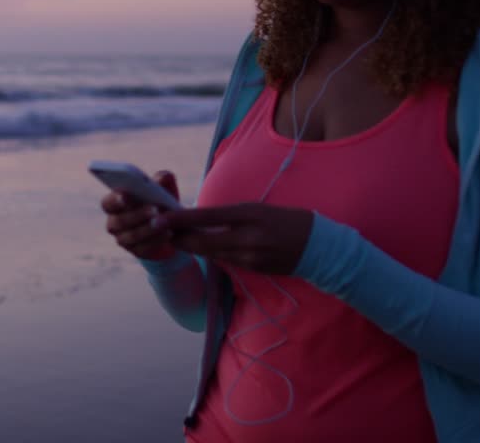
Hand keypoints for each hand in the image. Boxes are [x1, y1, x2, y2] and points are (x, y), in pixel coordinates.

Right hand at [101, 170, 178, 260]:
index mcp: (114, 204)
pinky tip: (169, 234)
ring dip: (148, 229)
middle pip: (120, 221)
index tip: (126, 195)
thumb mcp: (162, 188)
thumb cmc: (159, 200)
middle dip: (137, 215)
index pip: (108, 203)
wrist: (168, 224)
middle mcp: (114, 223)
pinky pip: (143, 249)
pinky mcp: (136, 251)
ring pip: (132, 236)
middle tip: (154, 209)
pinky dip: (156, 241)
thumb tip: (162, 178)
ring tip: (164, 222)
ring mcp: (123, 239)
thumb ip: (162, 179)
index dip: (115, 200)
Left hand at [159, 203, 314, 275]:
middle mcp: (247, 236)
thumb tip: (204, 218)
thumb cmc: (289, 219)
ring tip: (177, 238)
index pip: (207, 217)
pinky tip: (205, 249)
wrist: (319, 246)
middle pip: (203, 242)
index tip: (160, 218)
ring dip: (194, 247)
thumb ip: (233, 215)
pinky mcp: (253, 270)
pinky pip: (226, 262)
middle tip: (160, 232)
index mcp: (249, 214)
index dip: (181, 219)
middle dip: (180, 238)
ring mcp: (250, 256)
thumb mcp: (260, 209)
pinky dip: (214, 255)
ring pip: (211, 254)